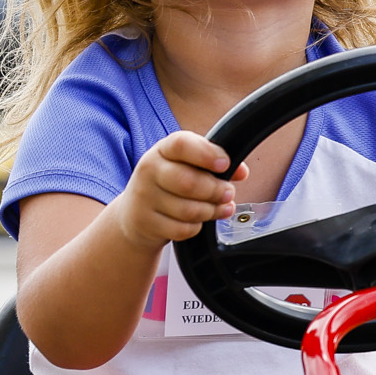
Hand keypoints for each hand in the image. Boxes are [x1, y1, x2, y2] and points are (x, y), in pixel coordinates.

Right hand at [109, 131, 240, 249]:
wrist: (134, 213)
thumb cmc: (168, 184)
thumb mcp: (186, 166)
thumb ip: (214, 164)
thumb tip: (241, 172)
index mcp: (162, 150)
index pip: (182, 144)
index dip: (207, 154)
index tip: (225, 164)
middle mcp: (149, 171)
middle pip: (188, 182)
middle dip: (216, 190)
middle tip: (228, 192)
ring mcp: (144, 198)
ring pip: (188, 210)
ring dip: (211, 211)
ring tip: (219, 207)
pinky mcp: (146, 223)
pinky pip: (182, 229)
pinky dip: (196, 227)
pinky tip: (198, 221)